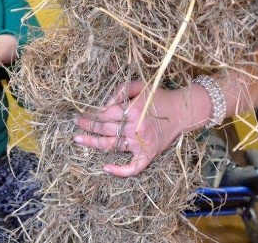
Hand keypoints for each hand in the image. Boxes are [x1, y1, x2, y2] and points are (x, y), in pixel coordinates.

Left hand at [73, 80, 188, 176]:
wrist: (181, 112)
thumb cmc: (158, 97)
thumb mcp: (141, 86)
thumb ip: (122, 89)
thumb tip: (106, 102)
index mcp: (133, 110)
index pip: (105, 114)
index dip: (91, 114)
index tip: (82, 113)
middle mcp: (136, 128)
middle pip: (105, 129)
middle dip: (88, 126)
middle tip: (76, 124)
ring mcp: (141, 144)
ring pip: (111, 146)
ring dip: (93, 143)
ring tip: (78, 140)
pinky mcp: (148, 155)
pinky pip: (133, 167)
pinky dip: (119, 170)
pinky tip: (105, 168)